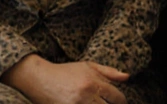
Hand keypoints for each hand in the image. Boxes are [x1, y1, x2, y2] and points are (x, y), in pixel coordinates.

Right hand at [1, 55, 128, 103]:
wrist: (39, 79)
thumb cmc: (65, 72)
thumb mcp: (87, 67)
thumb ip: (108, 72)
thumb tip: (127, 77)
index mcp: (93, 83)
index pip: (117, 98)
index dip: (121, 102)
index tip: (119, 103)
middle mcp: (85, 96)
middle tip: (108, 103)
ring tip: (95, 103)